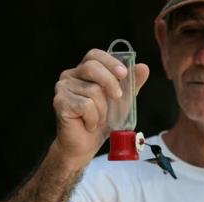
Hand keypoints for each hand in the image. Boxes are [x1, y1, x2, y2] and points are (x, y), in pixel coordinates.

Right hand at [51, 48, 149, 167]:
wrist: (86, 145)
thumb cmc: (102, 121)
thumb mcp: (122, 101)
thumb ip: (132, 84)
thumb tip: (143, 67)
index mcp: (84, 71)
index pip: (94, 55)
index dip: (110, 61)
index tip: (123, 73)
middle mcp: (70, 76)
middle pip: (92, 67)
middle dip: (110, 82)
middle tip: (118, 98)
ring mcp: (63, 88)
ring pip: (92, 90)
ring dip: (103, 109)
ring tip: (99, 119)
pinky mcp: (60, 102)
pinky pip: (86, 105)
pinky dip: (94, 118)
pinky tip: (90, 124)